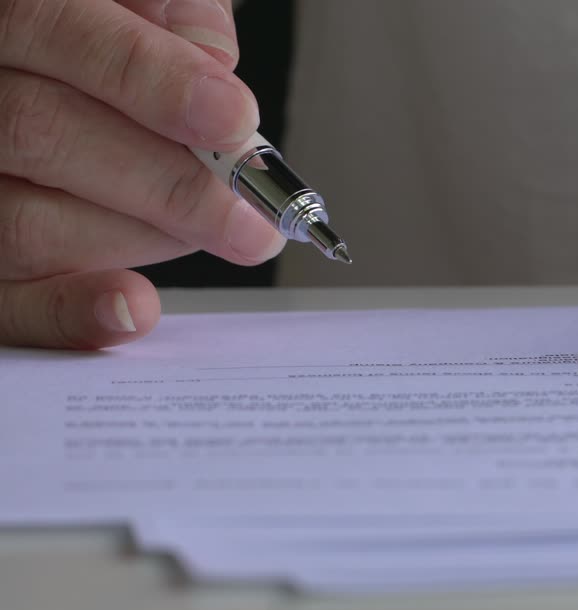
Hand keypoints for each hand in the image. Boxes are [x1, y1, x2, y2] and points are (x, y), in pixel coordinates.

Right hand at [0, 0, 281, 348]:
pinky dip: (69, 313)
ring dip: (145, 237)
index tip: (235, 119)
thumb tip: (214, 67)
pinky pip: (2, 303)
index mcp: (5, 10)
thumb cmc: (104, 39)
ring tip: (222, 233)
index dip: (154, 81)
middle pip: (43, 135)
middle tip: (254, 218)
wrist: (51, 75)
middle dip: (171, 183)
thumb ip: (172, 14)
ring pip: (25, 222)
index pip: (60, 33)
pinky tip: (133, 306)